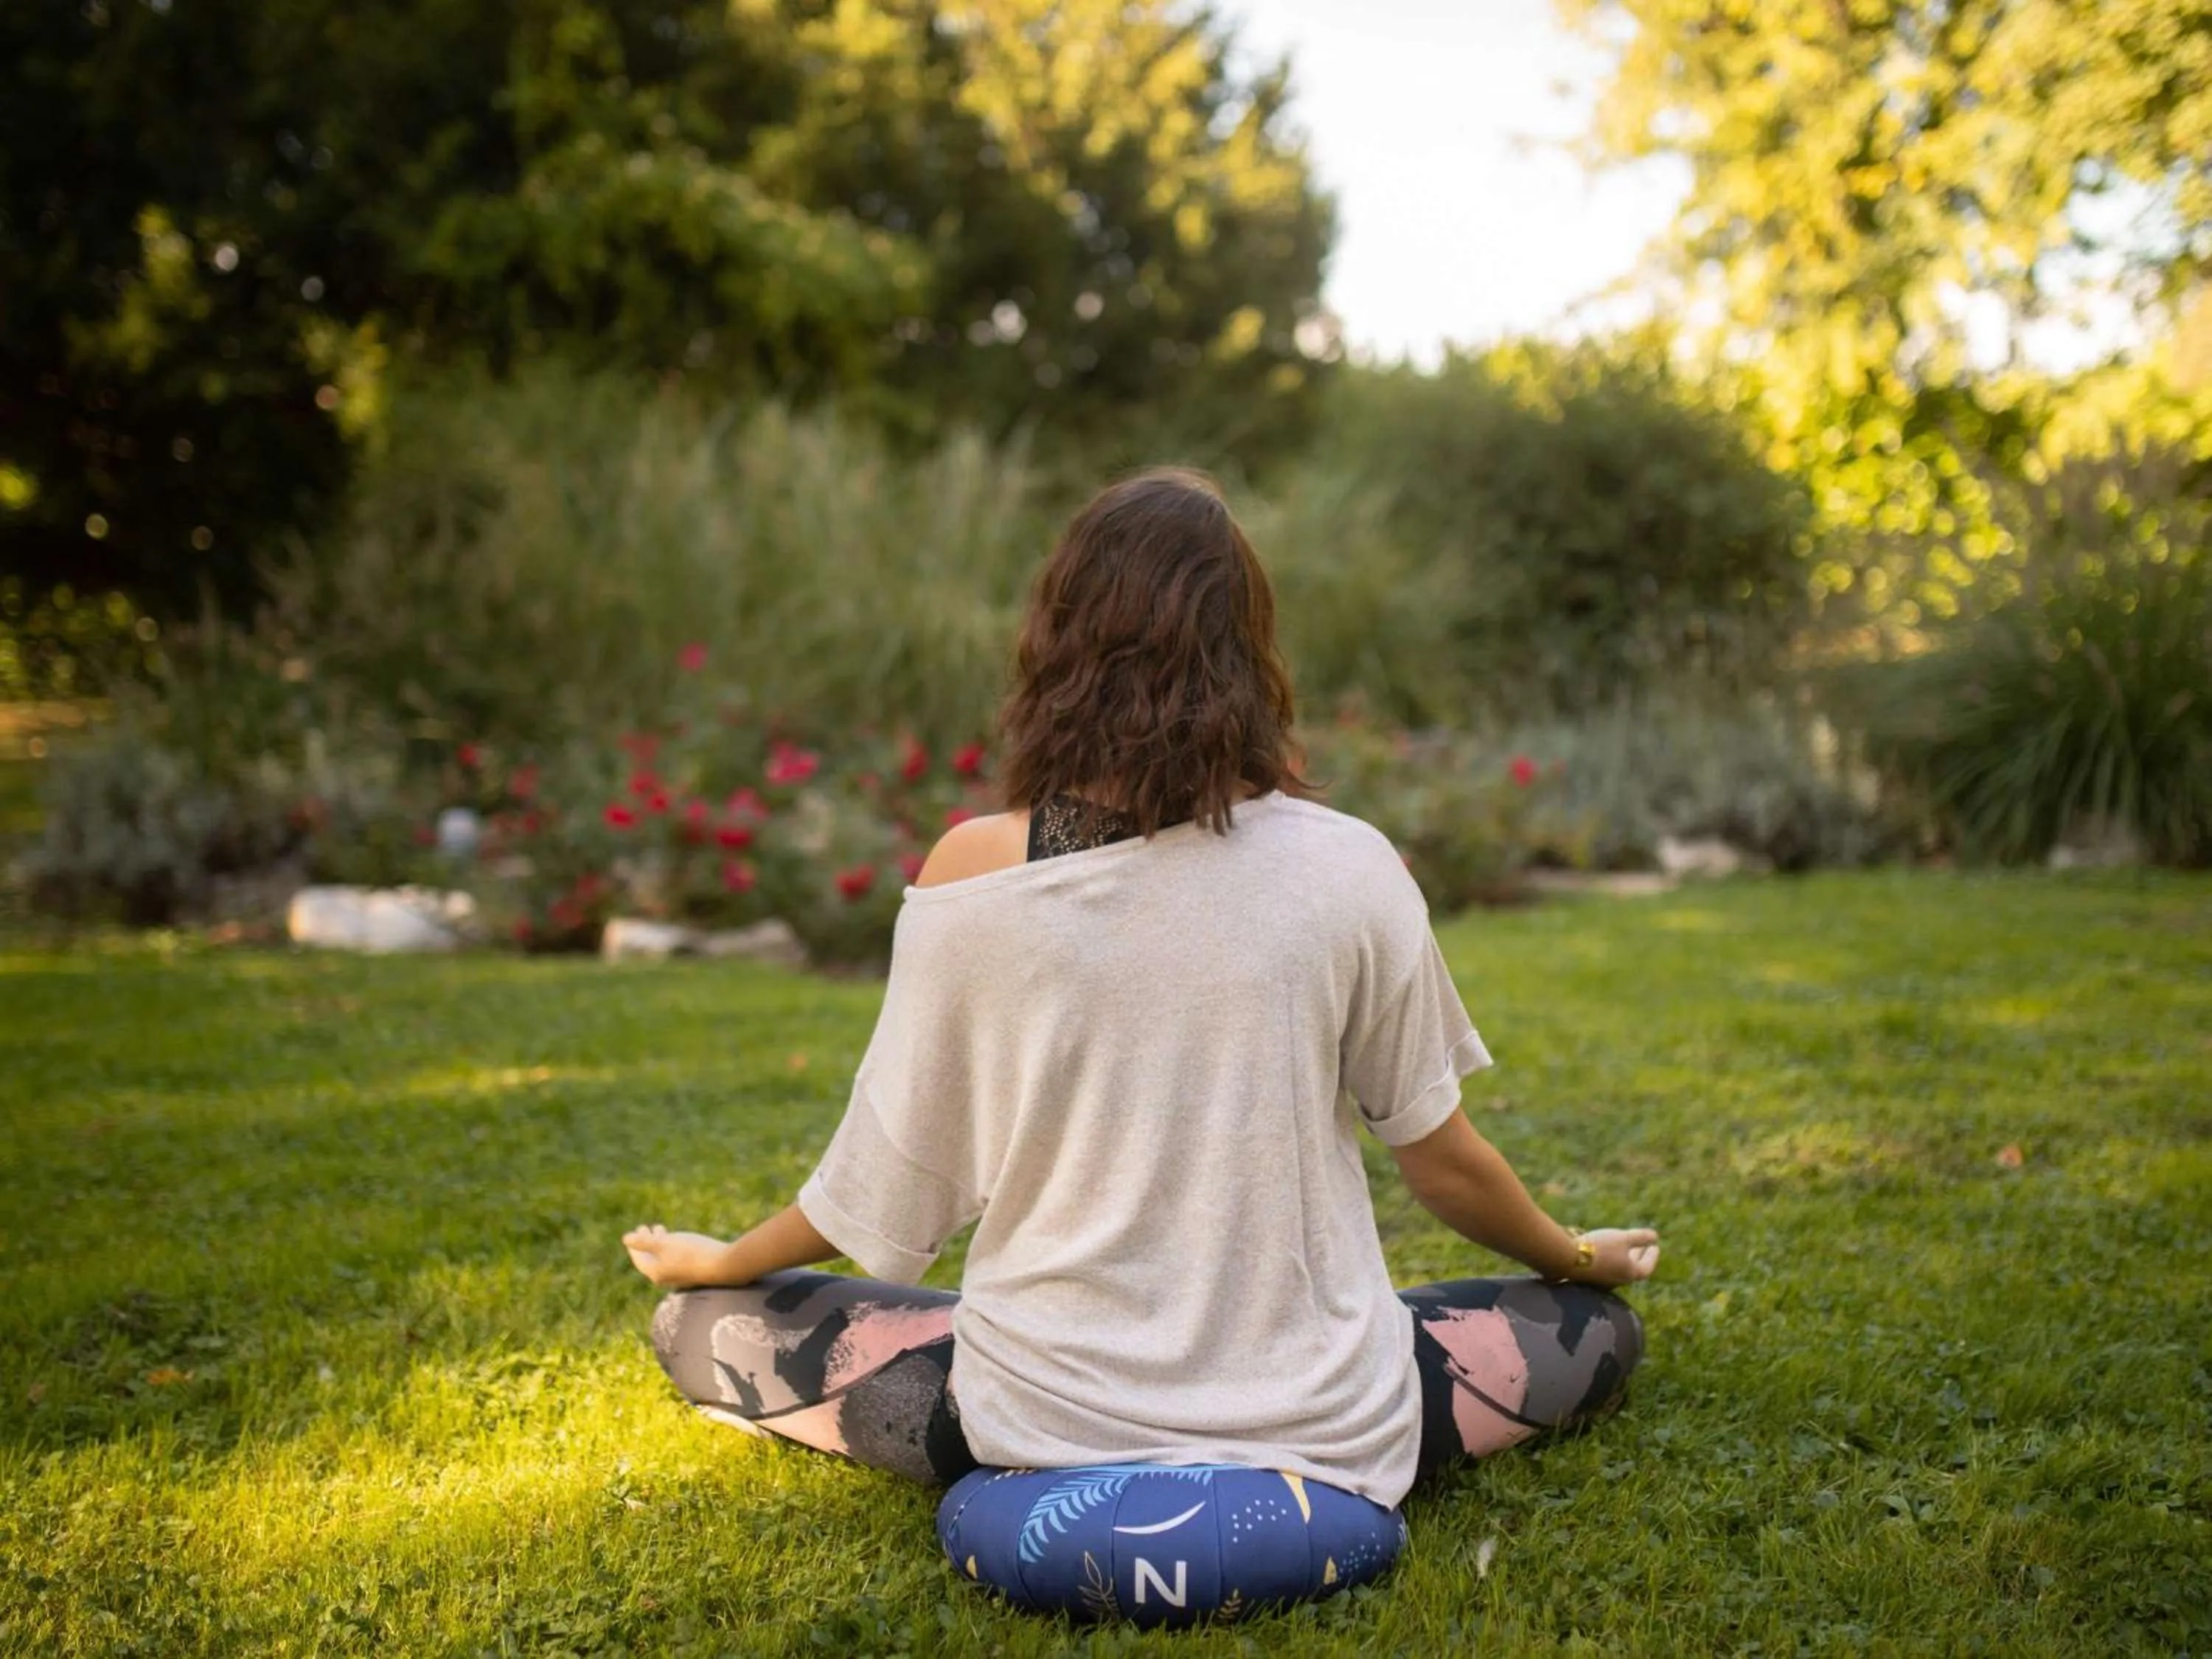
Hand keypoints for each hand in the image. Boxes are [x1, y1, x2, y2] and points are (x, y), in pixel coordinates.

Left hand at [622, 1224, 736, 1288]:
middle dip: (646, 1242)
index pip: (639, 1259)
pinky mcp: (692, 1272)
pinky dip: (671, 1248)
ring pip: (664, 1258)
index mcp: (655, 1272)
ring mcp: (680, 1277)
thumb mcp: (663, 1243)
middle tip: (644, 1226)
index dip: (635, 1245)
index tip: (634, 1232)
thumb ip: (642, 1242)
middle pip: (651, 1259)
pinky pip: (675, 1259)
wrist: (722, 1264)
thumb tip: (625, 1239)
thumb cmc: (691, 1252)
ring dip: (659, 1243)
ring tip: (660, 1228)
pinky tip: (678, 1239)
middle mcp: (666, 1278)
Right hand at [1567, 1226, 1660, 1287]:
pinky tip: (1607, 1249)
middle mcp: (1618, 1280)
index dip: (1652, 1256)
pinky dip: (1614, 1258)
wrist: (1568, 1258)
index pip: (1647, 1267)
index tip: (1654, 1246)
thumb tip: (1655, 1237)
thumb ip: (1640, 1238)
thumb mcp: (1622, 1238)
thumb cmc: (1599, 1247)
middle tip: (1645, 1245)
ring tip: (1626, 1246)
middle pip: (1634, 1269)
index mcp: (1630, 1273)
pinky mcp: (1591, 1277)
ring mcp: (1604, 1280)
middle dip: (1640, 1255)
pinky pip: (1608, 1268)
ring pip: (1620, 1268)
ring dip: (1626, 1257)